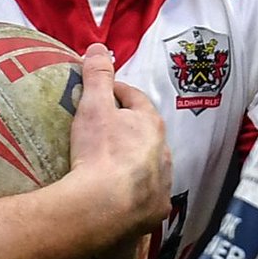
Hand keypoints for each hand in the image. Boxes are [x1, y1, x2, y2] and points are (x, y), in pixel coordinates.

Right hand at [70, 44, 171, 232]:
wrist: (103, 207)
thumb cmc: (99, 151)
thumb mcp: (94, 106)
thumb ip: (97, 75)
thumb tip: (98, 47)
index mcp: (151, 123)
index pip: (135, 99)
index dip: (117, 94)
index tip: (102, 95)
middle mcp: (164, 152)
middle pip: (146, 134)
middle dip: (129, 130)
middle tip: (104, 131)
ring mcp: (162, 184)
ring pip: (150, 167)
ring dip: (135, 164)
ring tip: (110, 167)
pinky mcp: (155, 211)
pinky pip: (146, 198)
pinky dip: (135, 194)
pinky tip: (120, 198)